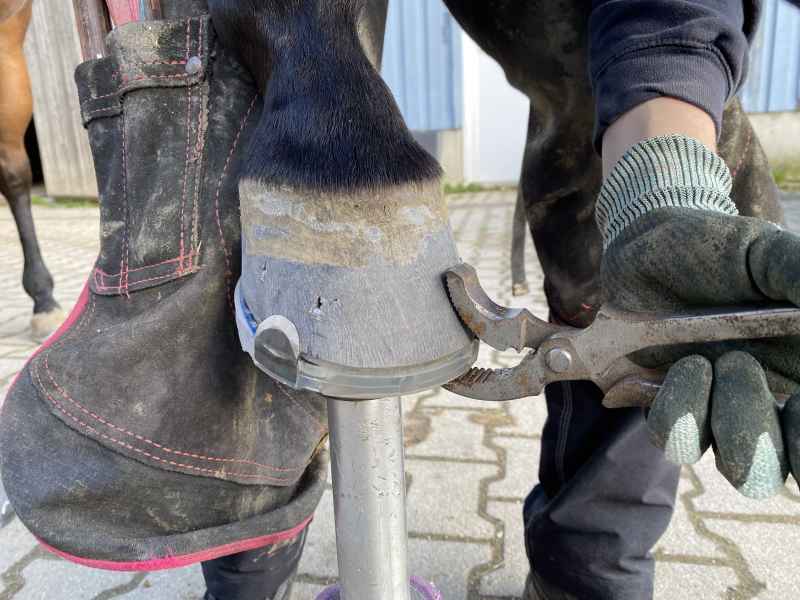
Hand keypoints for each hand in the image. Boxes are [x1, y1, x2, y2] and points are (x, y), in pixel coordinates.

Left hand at [603, 206, 799, 497]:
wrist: (651, 240)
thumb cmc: (719, 249)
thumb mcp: (767, 254)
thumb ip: (796, 274)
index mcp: (798, 372)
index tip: (796, 403)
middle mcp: (763, 401)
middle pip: (770, 472)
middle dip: (757, 439)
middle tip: (737, 366)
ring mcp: (713, 406)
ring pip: (725, 460)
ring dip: (711, 417)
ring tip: (696, 361)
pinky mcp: (666, 402)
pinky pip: (671, 435)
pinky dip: (672, 407)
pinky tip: (676, 365)